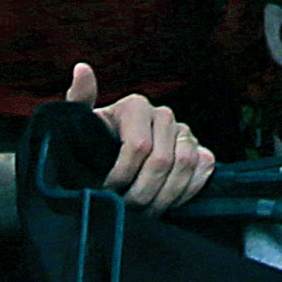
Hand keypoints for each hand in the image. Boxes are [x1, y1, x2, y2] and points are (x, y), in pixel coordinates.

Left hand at [64, 66, 213, 210]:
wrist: (113, 158)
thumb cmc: (93, 143)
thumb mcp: (79, 124)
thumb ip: (78, 100)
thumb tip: (82, 69)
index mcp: (136, 106)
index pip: (138, 146)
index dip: (122, 175)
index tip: (106, 192)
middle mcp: (163, 115)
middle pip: (162, 161)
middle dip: (142, 192)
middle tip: (126, 210)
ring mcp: (185, 132)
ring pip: (185, 167)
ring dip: (164, 197)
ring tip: (143, 213)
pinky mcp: (200, 149)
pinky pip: (203, 169)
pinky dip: (187, 191)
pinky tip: (167, 203)